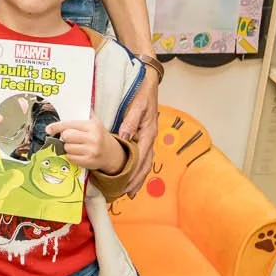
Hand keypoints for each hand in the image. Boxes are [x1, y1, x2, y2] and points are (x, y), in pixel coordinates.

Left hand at [51, 119, 124, 175]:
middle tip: (71, 138)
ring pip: (67, 148)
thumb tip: (69, 104)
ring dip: (68, 147)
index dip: (56, 127)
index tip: (49, 129)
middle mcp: (93, 137)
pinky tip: (79, 153)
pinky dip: (71, 156)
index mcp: (92, 125)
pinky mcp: (89, 161)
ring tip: (77, 146)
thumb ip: (84, 114)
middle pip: (66, 136)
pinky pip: (70, 157)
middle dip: (65, 137)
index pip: (69, 124)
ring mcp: (91, 150)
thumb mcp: (95, 122)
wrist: (112, 153)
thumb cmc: (100, 136)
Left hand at [114, 69, 160, 197]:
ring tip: (131, 191)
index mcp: (149, 132)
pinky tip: (132, 174)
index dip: (135, 172)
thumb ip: (131, 121)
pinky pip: (142, 155)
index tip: (127, 184)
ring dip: (139, 176)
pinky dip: (138, 166)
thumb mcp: (137, 104)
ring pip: (145, 161)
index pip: (142, 157)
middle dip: (138, 180)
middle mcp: (150, 137)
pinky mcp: (144, 135)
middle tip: (129, 194)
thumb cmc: (143, 92)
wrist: (149, 81)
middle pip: (145, 164)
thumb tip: (125, 137)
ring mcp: (148, 137)